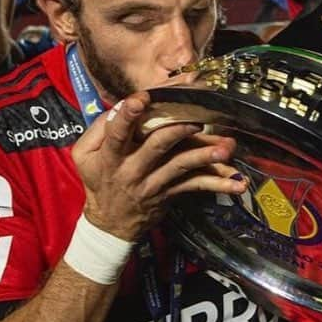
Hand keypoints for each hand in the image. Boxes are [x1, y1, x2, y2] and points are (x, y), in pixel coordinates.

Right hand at [71, 91, 244, 240]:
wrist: (111, 224)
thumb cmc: (99, 180)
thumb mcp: (84, 155)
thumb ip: (98, 129)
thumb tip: (119, 106)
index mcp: (111, 156)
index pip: (117, 133)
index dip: (128, 115)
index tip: (142, 98)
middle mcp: (134, 169)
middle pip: (157, 146)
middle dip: (178, 130)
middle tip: (197, 119)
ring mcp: (155, 183)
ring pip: (182, 166)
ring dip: (205, 156)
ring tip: (225, 149)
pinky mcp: (171, 192)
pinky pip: (196, 186)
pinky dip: (218, 184)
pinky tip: (237, 183)